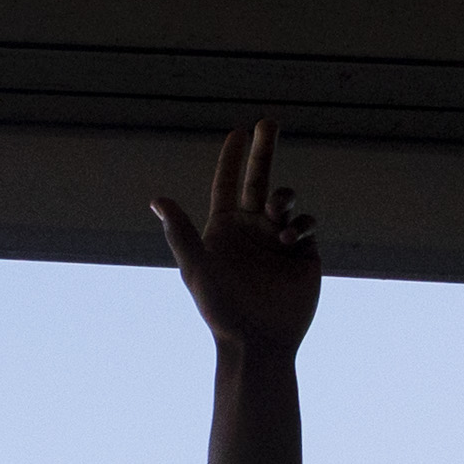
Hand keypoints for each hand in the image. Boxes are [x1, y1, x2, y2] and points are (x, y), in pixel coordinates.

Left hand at [152, 120, 320, 356]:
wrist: (258, 341)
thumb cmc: (220, 308)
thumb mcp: (197, 268)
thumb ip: (180, 232)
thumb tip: (156, 199)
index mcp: (223, 229)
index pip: (227, 184)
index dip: (233, 159)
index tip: (240, 131)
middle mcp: (251, 230)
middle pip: (259, 179)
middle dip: (264, 150)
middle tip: (268, 122)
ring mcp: (278, 240)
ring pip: (286, 201)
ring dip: (283, 198)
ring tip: (276, 213)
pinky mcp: (304, 254)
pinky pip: (307, 226)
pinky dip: (301, 226)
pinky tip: (289, 242)